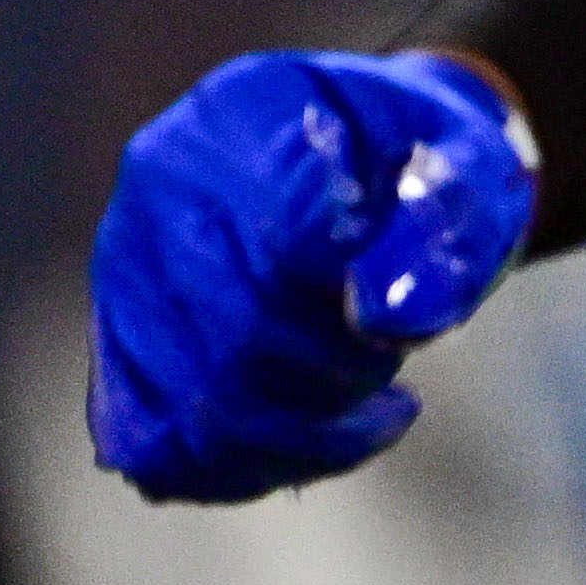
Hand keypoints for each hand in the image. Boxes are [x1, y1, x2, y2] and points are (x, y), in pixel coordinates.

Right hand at [87, 48, 534, 503]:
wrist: (370, 162)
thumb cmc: (423, 160)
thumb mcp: (468, 166)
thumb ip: (444, 228)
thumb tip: (390, 322)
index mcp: (242, 114)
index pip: (278, 256)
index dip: (351, 317)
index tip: (402, 329)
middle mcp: (158, 186)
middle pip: (229, 343)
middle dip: (332, 383)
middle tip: (389, 369)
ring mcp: (124, 267)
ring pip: (189, 415)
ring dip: (297, 440)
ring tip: (365, 406)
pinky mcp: (117, 343)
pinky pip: (160, 447)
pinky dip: (246, 470)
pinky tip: (314, 442)